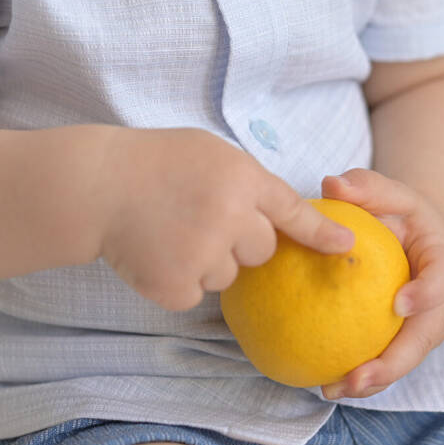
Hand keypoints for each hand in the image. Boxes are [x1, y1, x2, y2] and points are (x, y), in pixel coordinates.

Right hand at [98, 127, 354, 311]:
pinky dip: (177, 280)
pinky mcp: (176, 286)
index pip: (292, 212)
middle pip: (261, 250)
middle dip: (238, 240)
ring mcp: (203, 255)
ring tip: (168, 231)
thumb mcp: (206, 151)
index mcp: (239, 178)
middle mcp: (229, 217)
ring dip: (205, 261)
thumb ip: (245, 179)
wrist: (96, 185)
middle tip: (197, 217)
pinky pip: (195, 293)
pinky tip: (155, 251)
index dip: (322, 233)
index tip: (348, 248)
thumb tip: (277, 214)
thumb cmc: (152, 162)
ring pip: (227, 274)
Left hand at [320, 168, 443, 399]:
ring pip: (402, 359)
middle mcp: (439, 304)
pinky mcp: (400, 337)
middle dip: (394, 363)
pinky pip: (381, 357)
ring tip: (332, 388)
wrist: (411, 232)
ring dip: (371, 381)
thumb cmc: (397, 210)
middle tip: (358, 376)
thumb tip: (332, 185)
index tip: (399, 304)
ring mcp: (422, 325)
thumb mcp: (387, 191)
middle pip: (423, 339)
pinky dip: (356, 372)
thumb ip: (364, 186)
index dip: (426, 295)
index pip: (441, 282)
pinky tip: (321, 380)